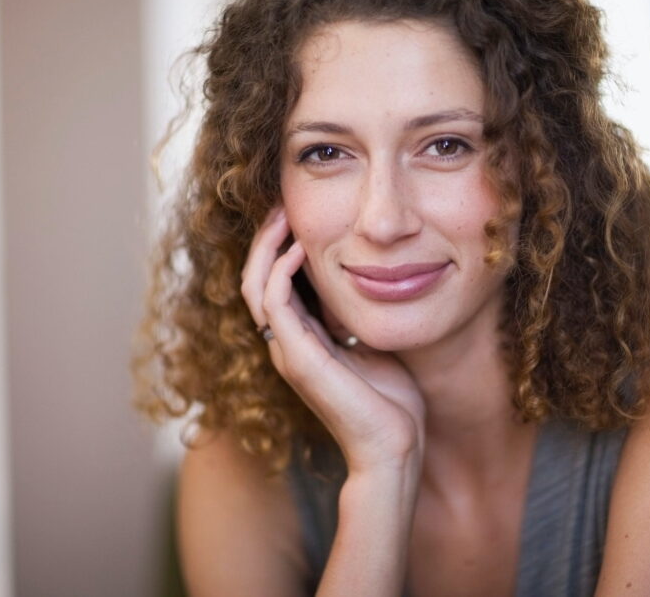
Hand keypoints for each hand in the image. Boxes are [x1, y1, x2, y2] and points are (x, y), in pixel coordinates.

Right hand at [240, 207, 425, 473]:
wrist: (394, 447)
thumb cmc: (392, 401)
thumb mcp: (374, 342)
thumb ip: (359, 315)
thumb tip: (370, 277)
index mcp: (303, 341)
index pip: (274, 283)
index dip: (279, 247)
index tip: (297, 213)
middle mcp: (287, 345)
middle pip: (255, 279)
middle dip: (266, 238)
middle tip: (281, 203)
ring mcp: (288, 353)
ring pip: (255, 287)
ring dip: (267, 247)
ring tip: (283, 214)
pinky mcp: (298, 359)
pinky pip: (274, 305)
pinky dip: (280, 272)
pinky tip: (299, 249)